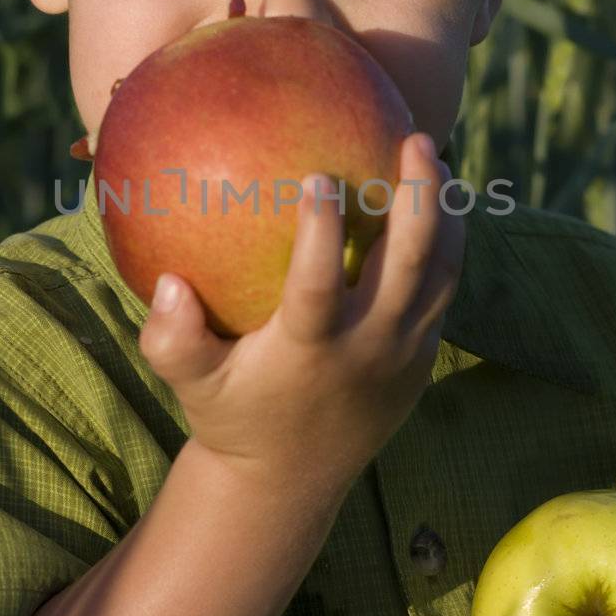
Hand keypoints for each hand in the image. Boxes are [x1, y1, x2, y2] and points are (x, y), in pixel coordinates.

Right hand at [138, 133, 465, 493]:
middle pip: (410, 267)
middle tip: (414, 136)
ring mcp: (405, 352)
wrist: (293, 479)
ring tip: (433, 154)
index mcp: (310, 352)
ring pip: (443, 271)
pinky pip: (447, 287)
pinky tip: (434, 193)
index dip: (322, 234)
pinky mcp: (423, 353)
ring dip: (447, 211)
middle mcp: (368, 349)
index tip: (317, 177)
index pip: (320, 288)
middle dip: (418, 198)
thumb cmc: (233, 414)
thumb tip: (166, 283)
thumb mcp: (190, 385)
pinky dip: (448, 238)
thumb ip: (171, 340)